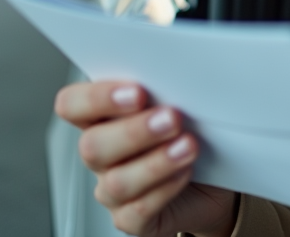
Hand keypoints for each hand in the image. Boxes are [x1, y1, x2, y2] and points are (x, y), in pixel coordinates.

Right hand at [54, 80, 238, 236]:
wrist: (216, 178)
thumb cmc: (194, 132)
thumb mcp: (181, 102)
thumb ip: (167, 88)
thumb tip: (180, 70)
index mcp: (102, 117)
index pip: (73, 105)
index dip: (96, 99)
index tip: (138, 91)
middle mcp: (102, 154)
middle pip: (93, 146)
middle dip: (134, 131)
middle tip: (172, 118)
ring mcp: (113, 189)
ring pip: (117, 182)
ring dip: (156, 162)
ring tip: (188, 146)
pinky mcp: (132, 218)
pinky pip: (137, 211)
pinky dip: (164, 190)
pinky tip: (185, 172)